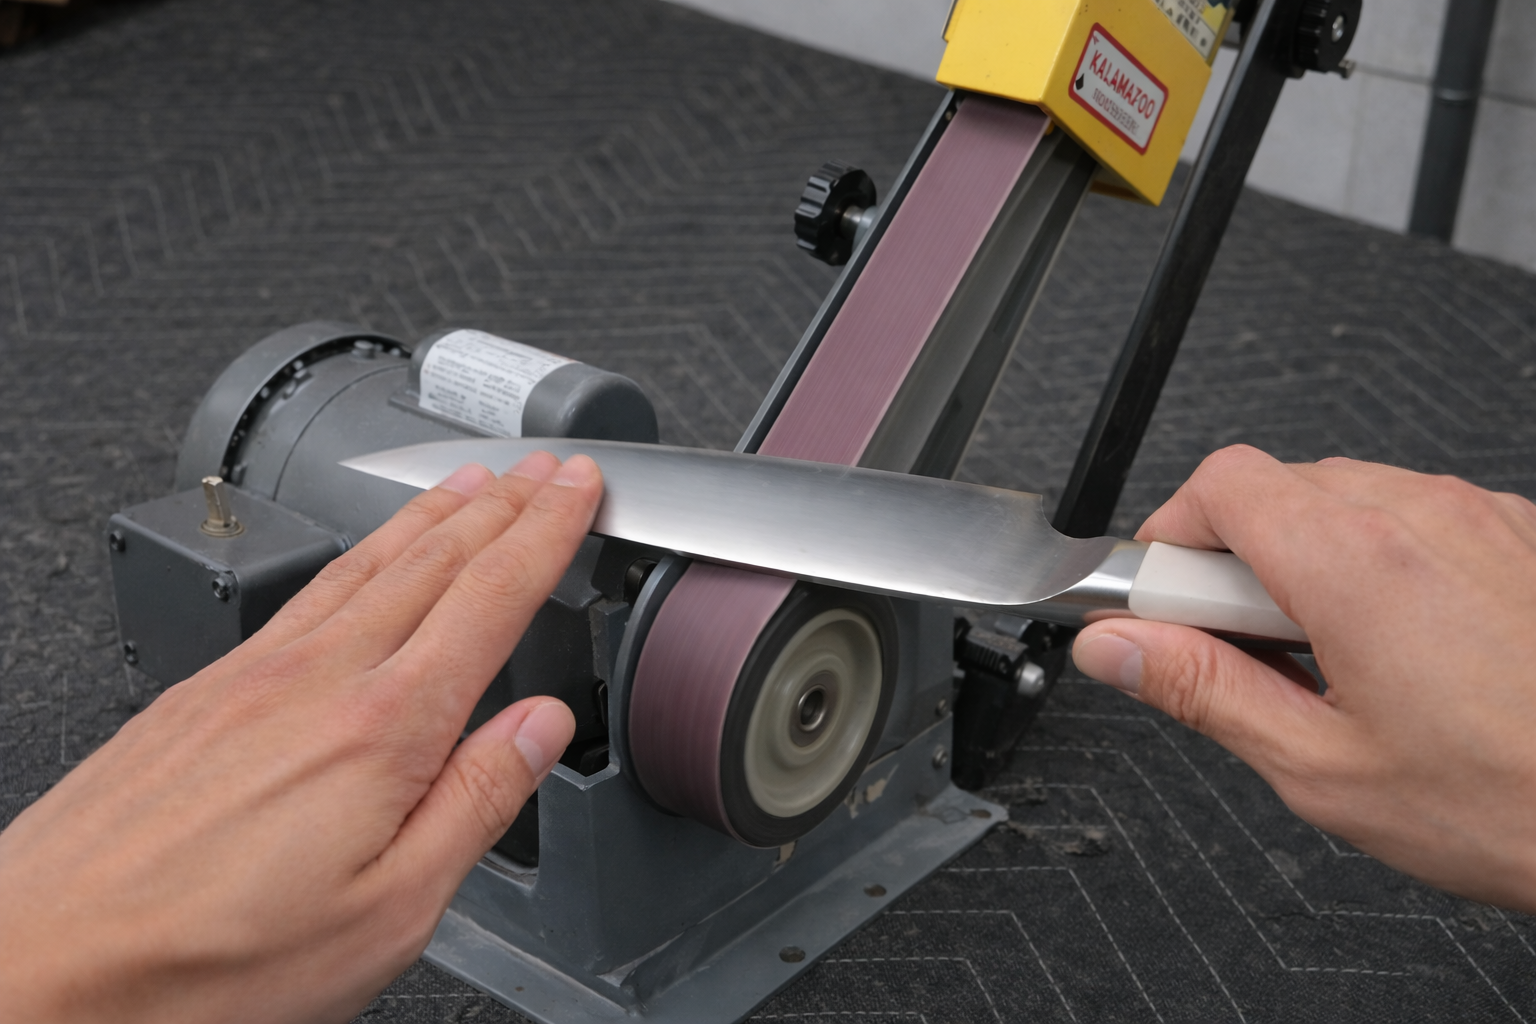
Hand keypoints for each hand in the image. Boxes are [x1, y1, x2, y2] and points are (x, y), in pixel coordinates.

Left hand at [0, 452, 603, 1022]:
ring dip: (432, 514)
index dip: (546, 532)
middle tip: (547, 467)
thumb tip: (541, 728)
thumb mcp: (389, 914)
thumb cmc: (209, 962)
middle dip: (503, 504)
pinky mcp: (202, 691)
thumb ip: (476, 804)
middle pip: (433, 560)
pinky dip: (359, 552)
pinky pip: (306, 590)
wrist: (45, 967)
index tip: (579, 491)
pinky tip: (364, 556)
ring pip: (366, 563)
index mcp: (382, 729)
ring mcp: (251, 675)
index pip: (490, 597)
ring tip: (471, 482)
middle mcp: (317, 679)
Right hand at [1073, 445, 1535, 911]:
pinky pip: (1417, 517)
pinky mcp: (1523, 533)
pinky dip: (1382, 562)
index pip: (1216, 486)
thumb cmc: (1514, 802)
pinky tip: (1405, 649)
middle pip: (1275, 488)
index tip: (1163, 605)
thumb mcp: (1320, 766)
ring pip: (1345, 499)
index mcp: (1353, 561)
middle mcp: (1419, 513)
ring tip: (1336, 661)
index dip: (1169, 541)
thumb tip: (1116, 648)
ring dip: (1309, 560)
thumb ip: (1201, 690)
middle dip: (1236, 560)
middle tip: (1247, 650)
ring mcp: (1481, 515)